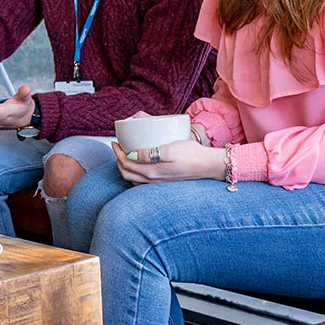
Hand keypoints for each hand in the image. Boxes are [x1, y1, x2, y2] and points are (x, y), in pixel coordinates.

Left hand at [111, 141, 226, 183]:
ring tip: (125, 155)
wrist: (208, 165)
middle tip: (117, 147)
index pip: (126, 163)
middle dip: (118, 160)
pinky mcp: (163, 182)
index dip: (118, 152)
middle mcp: (153, 180)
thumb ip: (149, 154)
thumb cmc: (192, 154)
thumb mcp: (170, 149)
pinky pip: (142, 182)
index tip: (116, 141)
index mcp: (152, 171)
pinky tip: (138, 166)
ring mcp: (158, 183)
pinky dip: (134, 174)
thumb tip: (131, 154)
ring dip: (125, 167)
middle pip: (127, 173)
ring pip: (133, 179)